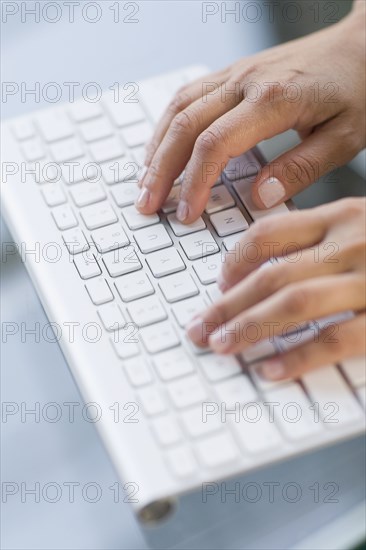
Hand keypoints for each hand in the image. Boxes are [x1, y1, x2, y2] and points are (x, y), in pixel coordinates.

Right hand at [136, 2, 364, 222]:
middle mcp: (246, 82)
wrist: (362, 44)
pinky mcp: (233, 73)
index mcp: (274, 100)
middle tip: (146, 204)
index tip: (186, 214)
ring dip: (157, 147)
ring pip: (179, 108)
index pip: (215, 145)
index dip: (194, 183)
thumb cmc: (357, 89)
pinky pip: (188, 96)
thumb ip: (301, 168)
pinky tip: (160, 147)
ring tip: (144, 182)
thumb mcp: (344, 137)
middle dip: (160, 170)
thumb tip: (259, 197)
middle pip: (185, 126)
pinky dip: (167, 125)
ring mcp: (236, 74)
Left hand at [186, 198, 365, 379]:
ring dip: (250, 326)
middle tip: (200, 327)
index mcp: (342, 217)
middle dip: (227, 305)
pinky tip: (272, 369)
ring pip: (295, 302)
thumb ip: (328, 237)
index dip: (235, 261)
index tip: (219, 283)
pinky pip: (336, 339)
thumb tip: (275, 269)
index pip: (270, 233)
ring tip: (222, 345)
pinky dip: (299, 357)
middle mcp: (352, 243)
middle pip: (271, 274)